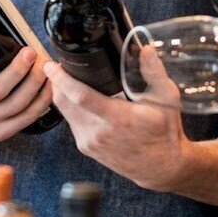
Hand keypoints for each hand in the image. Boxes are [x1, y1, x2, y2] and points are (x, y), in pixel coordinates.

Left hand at [45, 60, 193, 192]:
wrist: (160, 167)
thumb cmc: (164, 132)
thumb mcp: (166, 99)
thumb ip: (154, 72)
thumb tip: (144, 49)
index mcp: (117, 118)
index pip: (79, 96)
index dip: (61, 79)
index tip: (51, 64)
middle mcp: (98, 132)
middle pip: (64, 103)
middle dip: (55, 82)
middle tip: (56, 65)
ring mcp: (90, 142)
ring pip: (64, 113)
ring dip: (60, 95)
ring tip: (64, 79)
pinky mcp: (87, 148)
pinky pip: (71, 123)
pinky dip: (69, 108)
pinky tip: (76, 99)